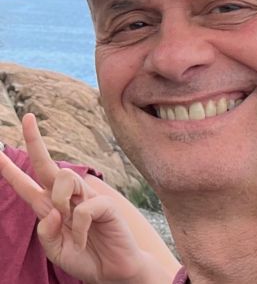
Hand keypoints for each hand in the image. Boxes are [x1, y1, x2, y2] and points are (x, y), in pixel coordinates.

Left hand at [0, 113, 166, 283]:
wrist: (114, 270)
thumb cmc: (86, 257)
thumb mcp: (56, 252)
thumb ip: (47, 233)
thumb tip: (53, 210)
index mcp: (51, 209)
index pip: (28, 185)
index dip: (12, 171)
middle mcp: (67, 199)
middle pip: (48, 165)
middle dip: (35, 142)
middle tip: (26, 118)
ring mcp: (87, 198)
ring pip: (65, 178)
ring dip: (60, 200)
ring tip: (68, 223)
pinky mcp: (105, 205)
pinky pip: (84, 207)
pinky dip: (80, 228)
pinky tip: (85, 240)